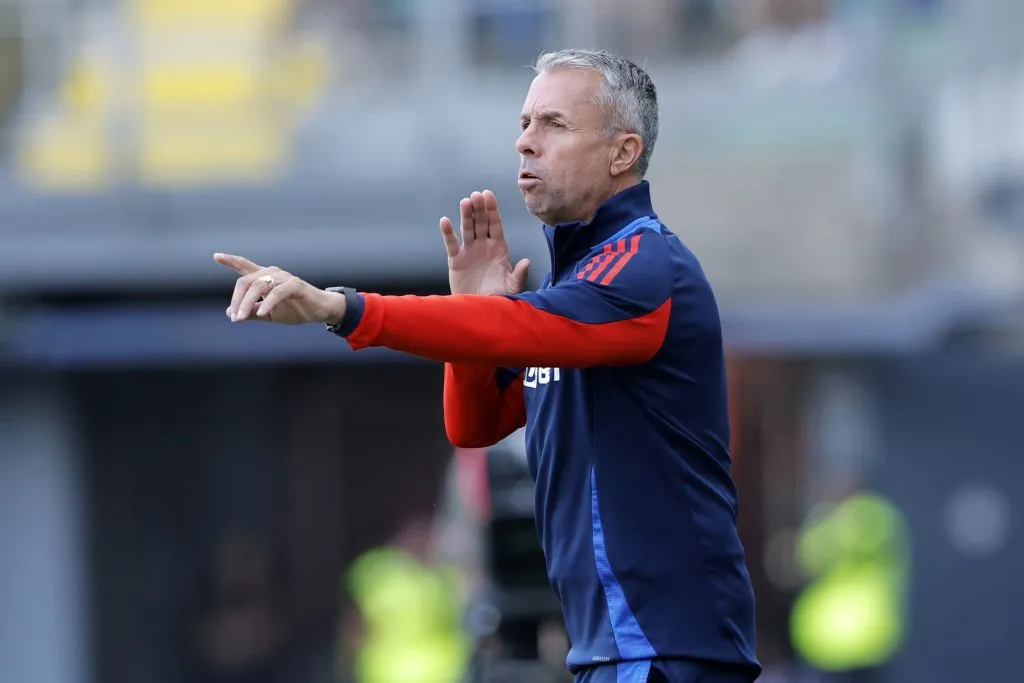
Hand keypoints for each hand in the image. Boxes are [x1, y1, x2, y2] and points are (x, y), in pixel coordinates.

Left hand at [214, 253, 345, 324]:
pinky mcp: (295, 285)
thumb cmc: (294, 309)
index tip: (216, 256)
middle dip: (236, 300)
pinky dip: (268, 303)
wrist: (319, 312)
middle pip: (245, 281)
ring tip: (241, 318)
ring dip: (247, 303)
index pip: (244, 266)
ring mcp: (284, 277)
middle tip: (234, 318)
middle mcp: (272, 273)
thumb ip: (251, 312)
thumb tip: (230, 313)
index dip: (230, 260)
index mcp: (264, 278)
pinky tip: (263, 313)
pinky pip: (276, 292)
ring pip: (258, 286)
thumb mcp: (268, 314)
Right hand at [440, 190, 529, 295]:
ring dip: (466, 215)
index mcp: (499, 248)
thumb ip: (519, 275)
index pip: (496, 224)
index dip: (492, 210)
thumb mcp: (512, 287)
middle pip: (481, 223)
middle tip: (477, 194)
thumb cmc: (498, 296)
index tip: (489, 195)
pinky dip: (447, 233)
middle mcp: (484, 245)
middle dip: (480, 209)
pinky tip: (445, 221)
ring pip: (467, 229)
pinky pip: (451, 244)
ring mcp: (469, 251)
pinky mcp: (456, 260)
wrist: (479, 308)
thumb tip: (527, 262)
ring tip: (465, 202)